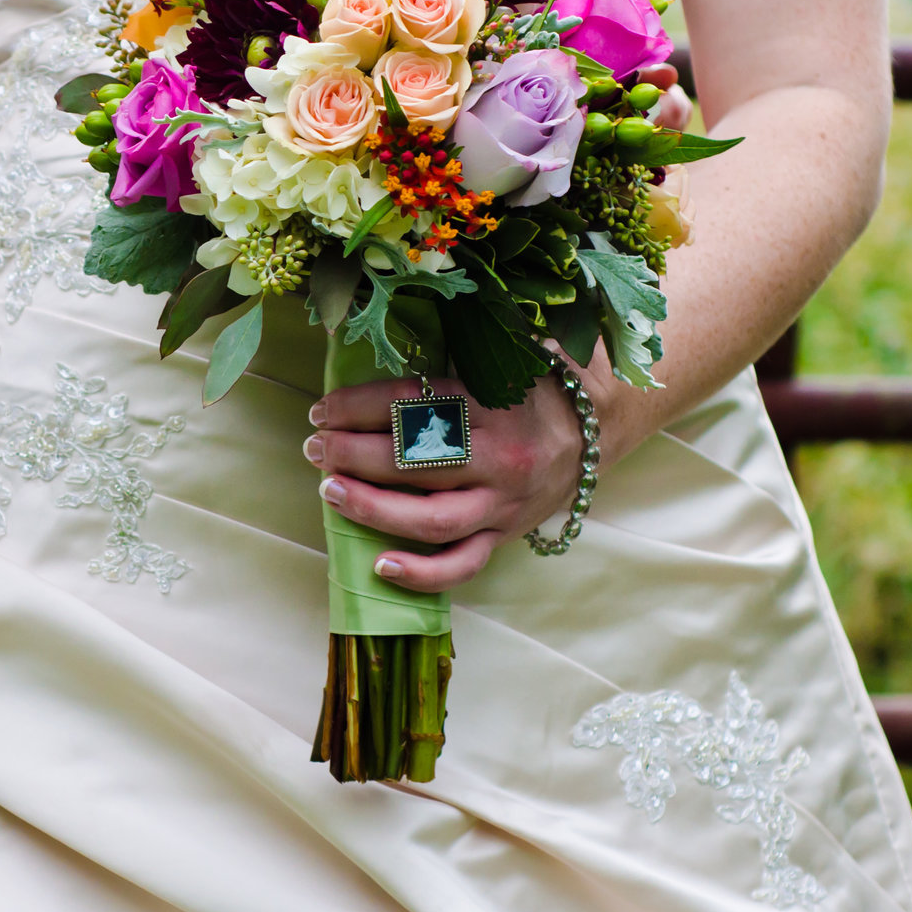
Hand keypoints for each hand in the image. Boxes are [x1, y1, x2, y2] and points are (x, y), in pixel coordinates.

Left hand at [304, 374, 585, 593]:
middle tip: (316, 447)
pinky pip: (462, 566)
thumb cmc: (532, 386)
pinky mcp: (504, 535)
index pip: (411, 404)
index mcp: (493, 403)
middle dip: (352, 455)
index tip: (322, 409)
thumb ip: (445, 353)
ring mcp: (503, 503)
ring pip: (430, 520)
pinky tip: (378, 566)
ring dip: (371, 509)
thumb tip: (369, 338)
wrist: (595, 428)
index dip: (357, 407)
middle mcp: (499, 457)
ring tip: (328, 491)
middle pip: (413, 463)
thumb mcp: (497, 356)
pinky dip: (420, 573)